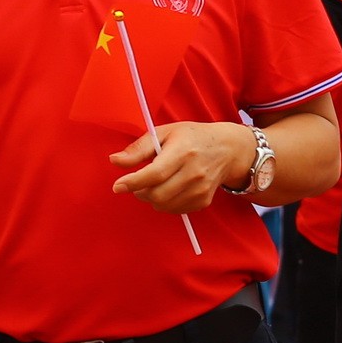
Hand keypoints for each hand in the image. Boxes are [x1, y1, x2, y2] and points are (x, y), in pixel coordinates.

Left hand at [111, 120, 253, 215]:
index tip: (117, 186)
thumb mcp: (164, 132)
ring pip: (164, 205)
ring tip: (152, 184)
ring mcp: (201, 189)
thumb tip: (114, 161)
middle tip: (136, 183)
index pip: (155, 173)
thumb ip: (138, 148)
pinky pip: (175, 210)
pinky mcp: (203, 201)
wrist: (227, 149)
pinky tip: (167, 188)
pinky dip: (164, 203)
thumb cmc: (192, 137)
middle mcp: (194, 173)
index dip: (133, 182)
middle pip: (158, 194)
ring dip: (150, 198)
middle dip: (139, 191)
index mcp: (183, 152)